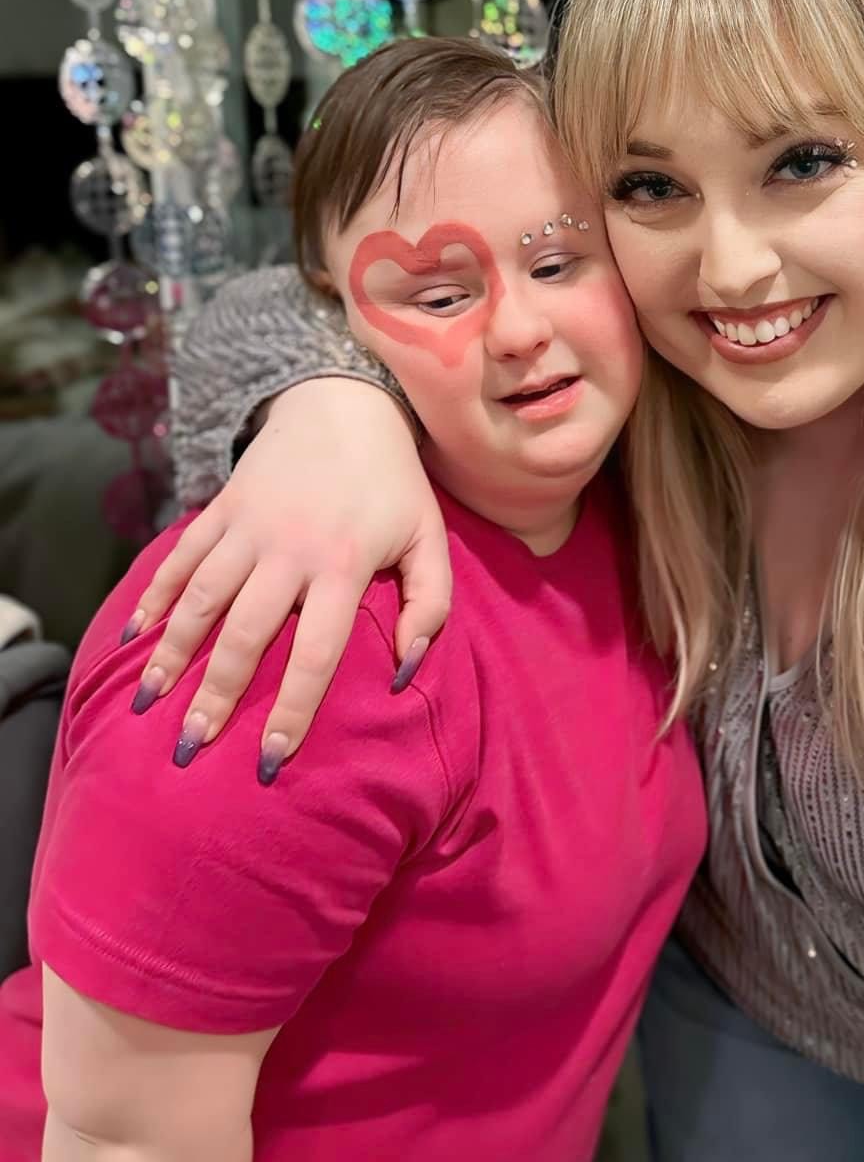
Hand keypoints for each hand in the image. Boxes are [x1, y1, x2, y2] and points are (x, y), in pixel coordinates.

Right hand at [125, 378, 449, 763]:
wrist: (343, 403)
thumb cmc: (393, 484)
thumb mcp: (430, 539)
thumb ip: (431, 606)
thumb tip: (404, 671)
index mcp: (343, 564)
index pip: (315, 652)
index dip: (292, 709)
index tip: (270, 758)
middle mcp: (288, 549)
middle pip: (243, 634)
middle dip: (214, 696)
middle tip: (190, 748)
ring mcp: (247, 527)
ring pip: (199, 599)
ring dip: (171, 653)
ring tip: (150, 702)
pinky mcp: (220, 507)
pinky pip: (179, 558)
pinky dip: (154, 597)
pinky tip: (133, 637)